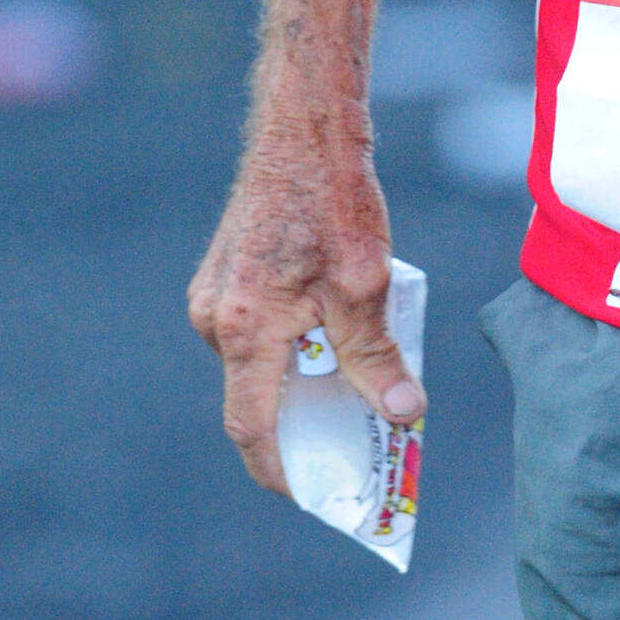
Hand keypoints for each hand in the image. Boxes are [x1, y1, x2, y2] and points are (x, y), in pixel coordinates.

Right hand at [187, 126, 424, 493]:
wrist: (306, 126)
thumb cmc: (336, 197)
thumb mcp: (368, 283)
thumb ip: (378, 356)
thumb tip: (403, 415)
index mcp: (243, 326)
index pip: (253, 427)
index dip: (284, 469)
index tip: (319, 494)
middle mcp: (215, 316)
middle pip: (258, 397)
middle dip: (306, 427)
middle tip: (360, 447)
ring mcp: (215, 294)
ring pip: (261, 363)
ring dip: (305, 382)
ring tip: (365, 391)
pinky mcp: (226, 276)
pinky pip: (259, 332)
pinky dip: (296, 347)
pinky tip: (342, 337)